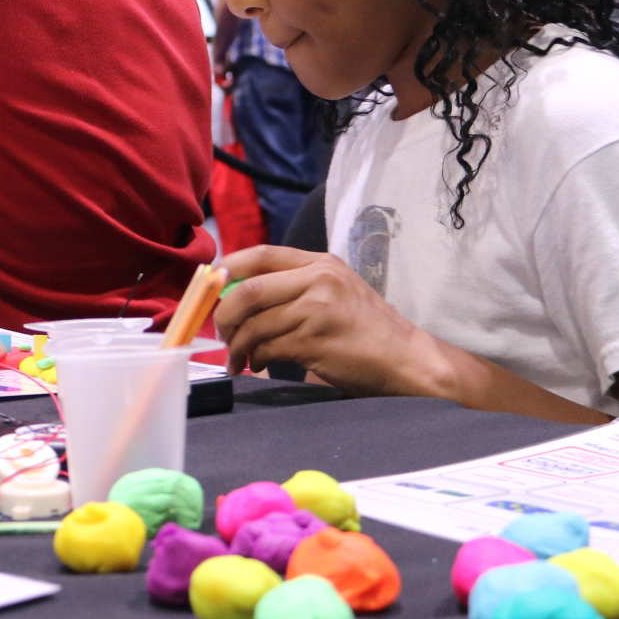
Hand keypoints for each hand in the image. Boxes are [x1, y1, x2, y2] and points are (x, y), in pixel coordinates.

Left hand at [214, 246, 443, 395]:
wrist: (408, 359)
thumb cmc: (366, 329)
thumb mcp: (335, 291)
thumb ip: (294, 286)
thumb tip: (236, 296)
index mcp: (321, 262)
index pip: (261, 254)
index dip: (228, 268)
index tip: (211, 286)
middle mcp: (319, 279)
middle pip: (248, 290)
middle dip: (224, 315)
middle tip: (220, 333)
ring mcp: (318, 309)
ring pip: (255, 324)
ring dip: (238, 345)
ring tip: (238, 358)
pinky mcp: (316, 340)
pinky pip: (268, 347)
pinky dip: (255, 359)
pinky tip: (257, 365)